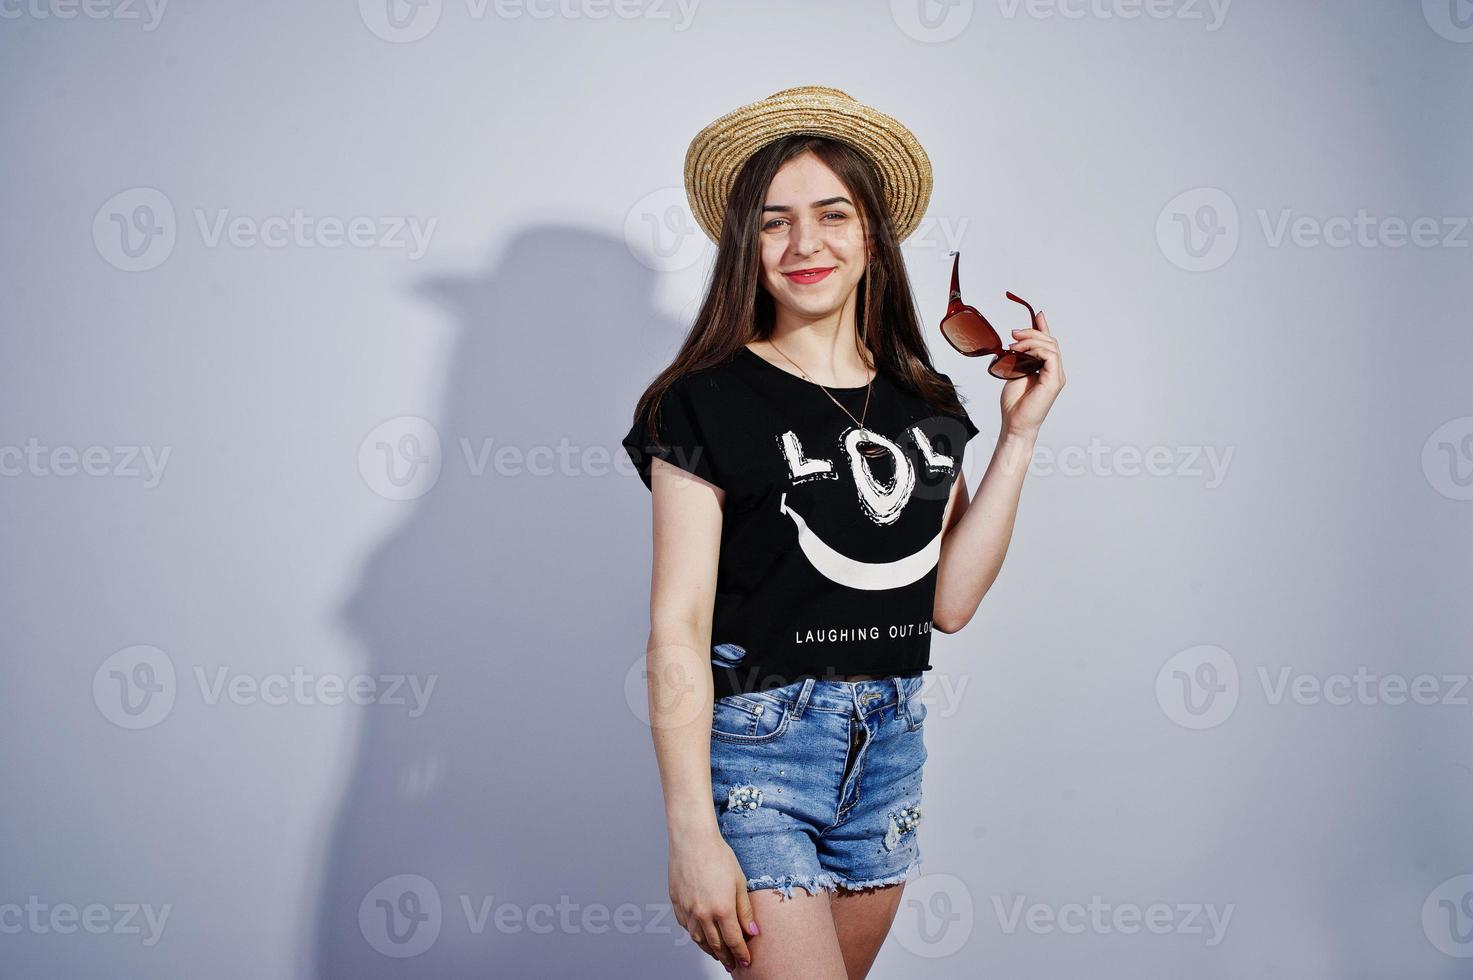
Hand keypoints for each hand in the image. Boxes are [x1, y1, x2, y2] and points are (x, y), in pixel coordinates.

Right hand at [670, 829, 757, 971]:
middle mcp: (702, 913)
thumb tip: (752, 931)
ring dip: (709, 950)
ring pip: (698, 939)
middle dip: (725, 957)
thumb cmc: (718, 855)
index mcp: (721, 909)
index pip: (734, 941)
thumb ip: (744, 910)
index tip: (746, 961)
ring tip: (717, 954)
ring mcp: (687, 909)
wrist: (692, 839)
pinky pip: (685, 926)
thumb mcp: (739, 882)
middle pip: (715, 944)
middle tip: (732, 965)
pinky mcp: (676, 902)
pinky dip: (694, 934)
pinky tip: (700, 935)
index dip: (741, 954)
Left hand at [999, 308, 1064, 438]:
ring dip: (1032, 340)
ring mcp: (1056, 376)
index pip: (1049, 343)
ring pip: (1051, 346)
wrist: (1014, 423)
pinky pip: (1050, 356)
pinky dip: (1037, 349)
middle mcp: (1055, 371)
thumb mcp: (1014, 371)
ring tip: (1014, 345)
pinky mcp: (1054, 381)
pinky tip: (1023, 352)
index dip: (1043, 327)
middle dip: (1032, 332)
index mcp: (1047, 369)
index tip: (1037, 314)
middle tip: (1013, 334)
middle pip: (1050, 341)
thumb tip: (1016, 342)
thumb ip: (1019, 357)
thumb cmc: (1014, 403)